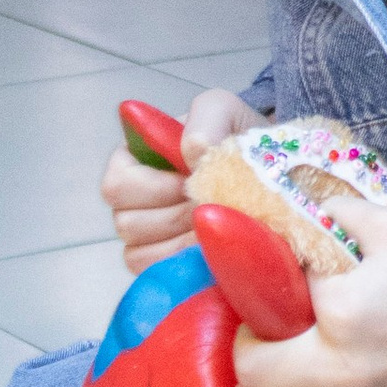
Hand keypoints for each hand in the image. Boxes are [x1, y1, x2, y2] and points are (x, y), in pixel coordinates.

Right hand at [98, 83, 262, 271]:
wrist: (270, 172)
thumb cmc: (236, 137)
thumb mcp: (225, 111)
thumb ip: (207, 119)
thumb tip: (192, 150)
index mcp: (132, 162)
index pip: (117, 185)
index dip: (155, 188)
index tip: (190, 181)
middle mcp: (133, 203)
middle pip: (127, 224)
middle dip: (177, 216)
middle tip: (214, 204)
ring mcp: (147, 238)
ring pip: (139, 255)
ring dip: (184, 242)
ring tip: (219, 224)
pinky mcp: (166, 267)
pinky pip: (160, 276)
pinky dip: (188, 266)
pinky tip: (215, 249)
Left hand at [231, 195, 386, 386]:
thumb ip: (343, 212)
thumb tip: (311, 207)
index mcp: (341, 315)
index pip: (279, 297)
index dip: (273, 279)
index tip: (282, 268)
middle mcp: (337, 369)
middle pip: (253, 371)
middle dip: (245, 342)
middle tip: (258, 319)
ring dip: (252, 383)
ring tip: (259, 354)